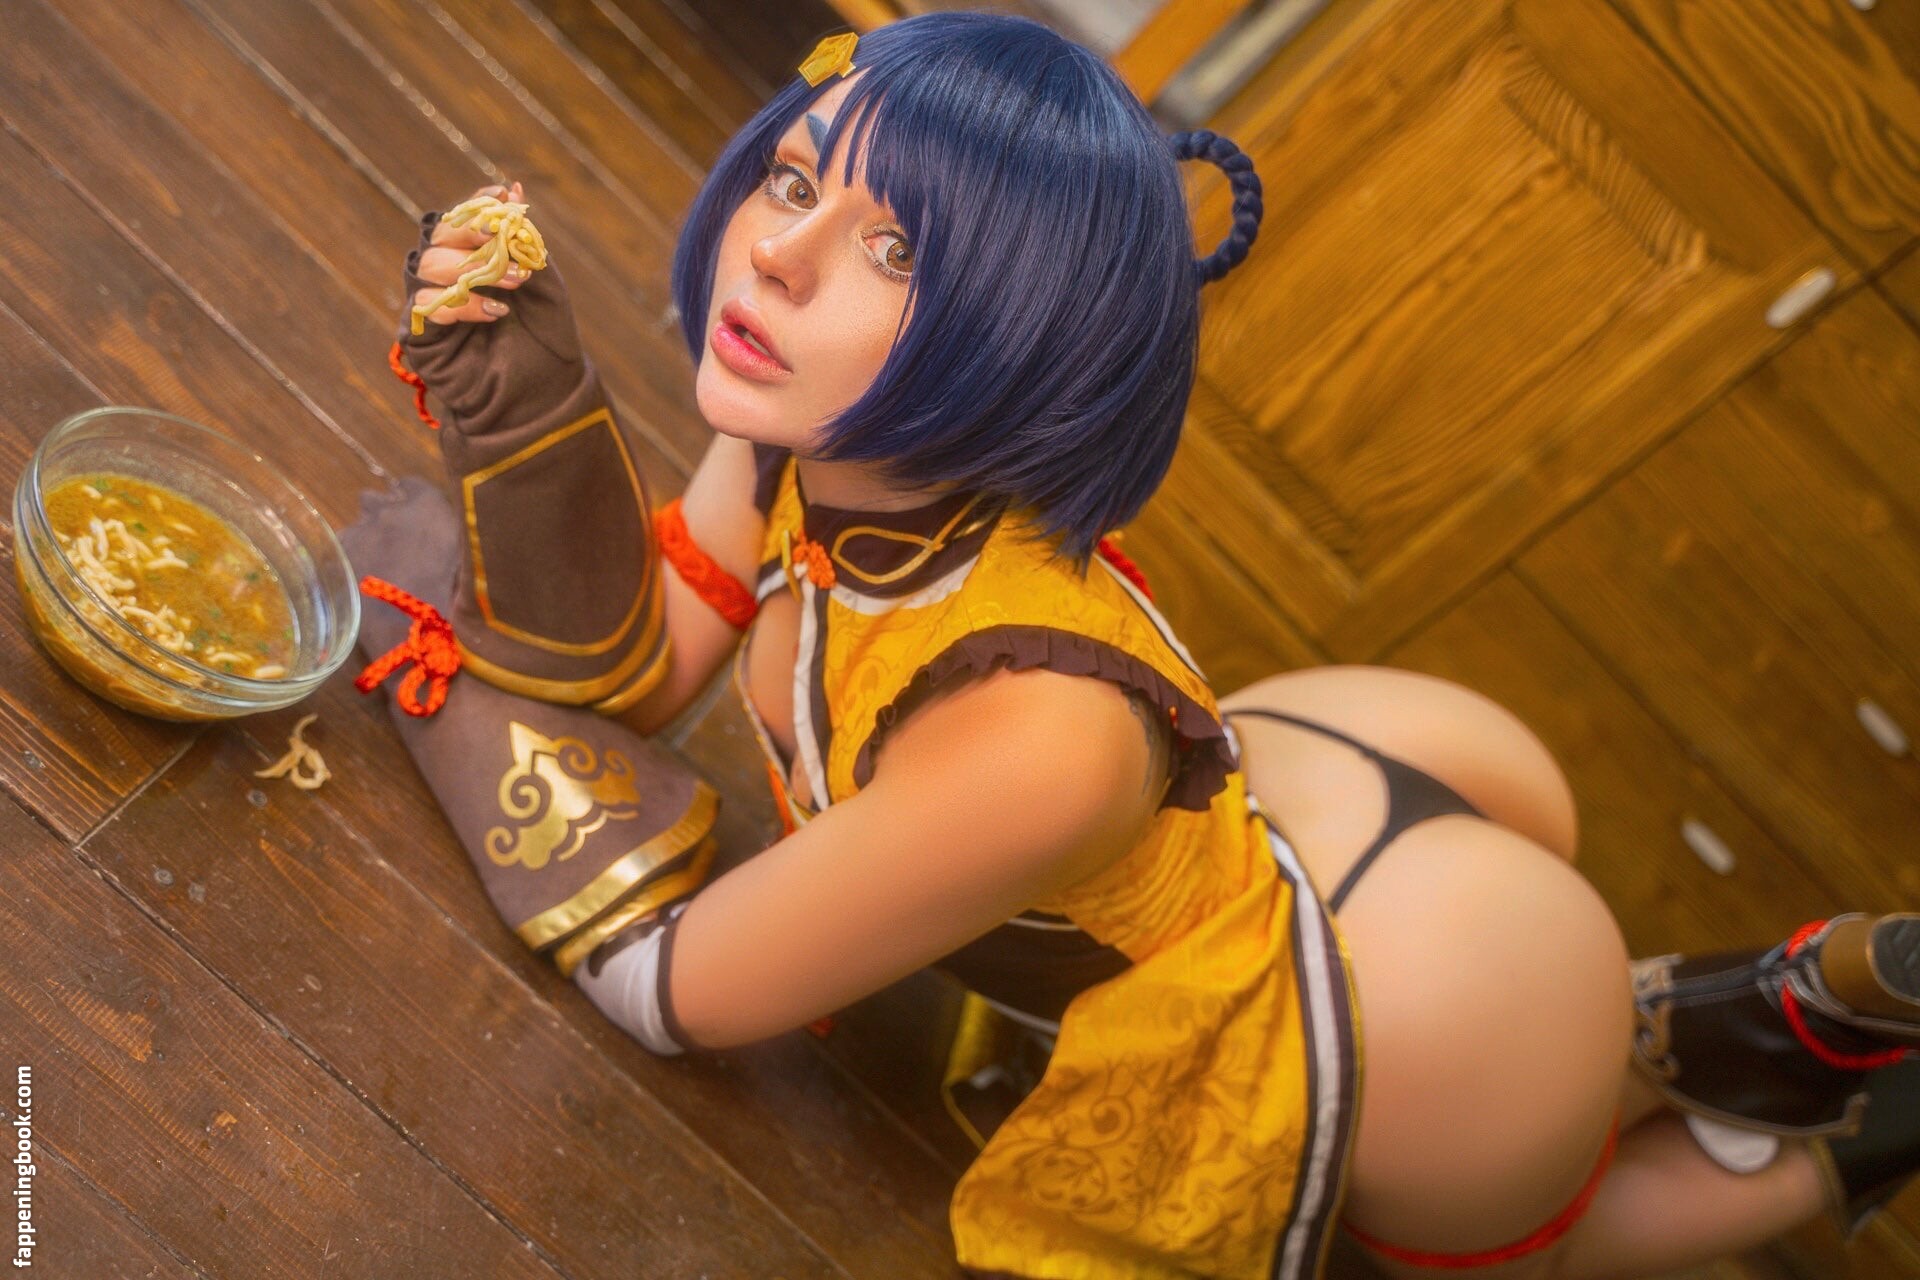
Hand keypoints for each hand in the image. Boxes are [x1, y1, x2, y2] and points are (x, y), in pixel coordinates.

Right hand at [411, 180, 534, 325]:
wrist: (543, 393)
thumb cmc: (543, 338)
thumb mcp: (543, 283)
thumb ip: (524, 239)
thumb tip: (512, 187)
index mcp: (471, 257)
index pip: (463, 217)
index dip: (478, 203)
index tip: (503, 196)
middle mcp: (444, 275)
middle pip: (438, 234)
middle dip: (473, 232)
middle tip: (506, 239)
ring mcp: (430, 303)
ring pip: (428, 265)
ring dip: (473, 268)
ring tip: (516, 283)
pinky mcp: (420, 336)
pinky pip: (425, 306)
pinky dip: (462, 303)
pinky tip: (496, 312)